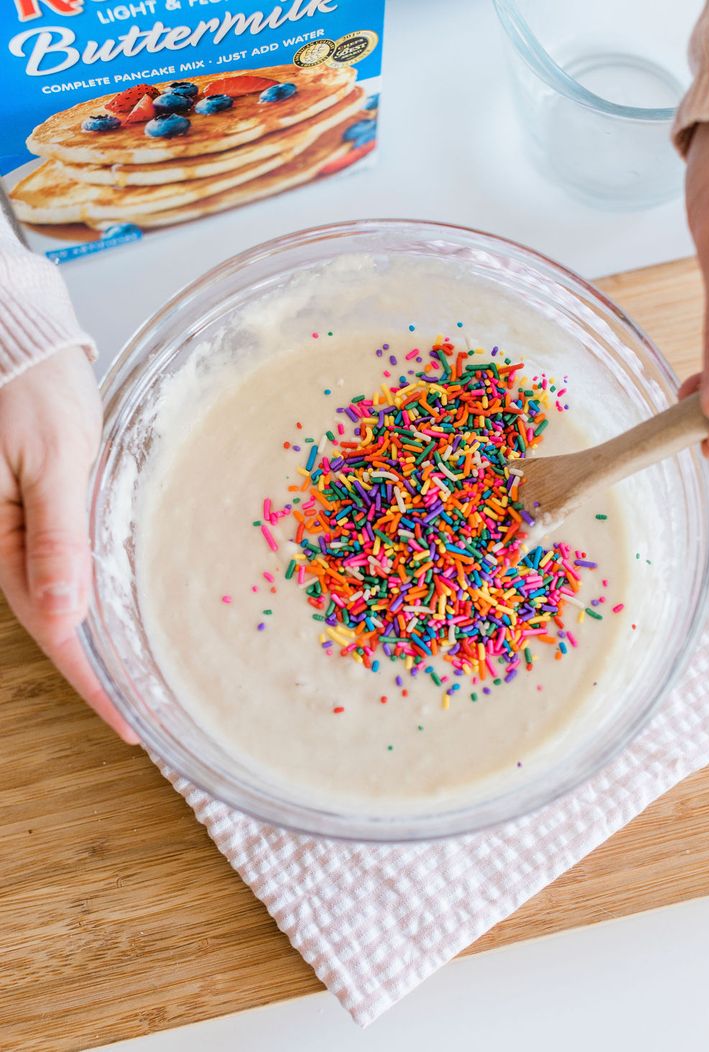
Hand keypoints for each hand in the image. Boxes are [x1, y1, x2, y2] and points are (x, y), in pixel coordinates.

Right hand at [0, 347, 136, 742]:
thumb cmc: (33, 390)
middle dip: (98, 673)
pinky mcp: (31, 514)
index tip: (131, 725)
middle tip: (146, 716)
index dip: (92, 682)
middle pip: (53, 625)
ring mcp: (14, 532)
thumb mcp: (53, 462)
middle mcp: (2, 547)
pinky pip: (59, 569)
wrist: (21, 344)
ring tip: (139, 681)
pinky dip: (90, 600)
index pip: (51, 631)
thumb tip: (63, 616)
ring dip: (95, 641)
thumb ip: (58, 540)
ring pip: (57, 602)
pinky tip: (116, 616)